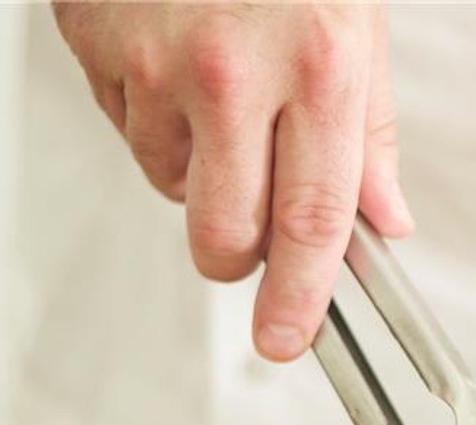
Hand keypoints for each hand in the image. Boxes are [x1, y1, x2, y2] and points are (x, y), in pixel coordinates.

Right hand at [53, 1, 411, 359]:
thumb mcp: (355, 23)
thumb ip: (368, 133)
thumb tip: (384, 222)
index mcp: (315, 65)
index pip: (314, 221)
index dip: (300, 299)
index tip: (286, 341)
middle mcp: (229, 68)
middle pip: (224, 233)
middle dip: (239, 254)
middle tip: (252, 227)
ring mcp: (150, 59)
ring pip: (169, 183)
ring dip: (196, 166)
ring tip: (216, 87)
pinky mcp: (92, 44)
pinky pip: (124, 126)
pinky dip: (151, 115)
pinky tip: (170, 59)